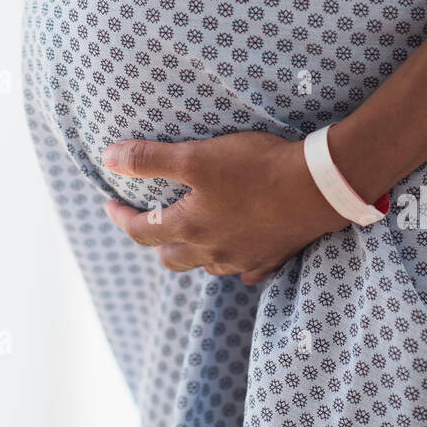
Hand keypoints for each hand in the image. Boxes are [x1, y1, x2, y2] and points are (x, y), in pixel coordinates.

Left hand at [101, 131, 350, 284]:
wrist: (319, 187)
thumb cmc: (255, 168)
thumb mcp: (195, 157)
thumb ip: (149, 159)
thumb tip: (107, 159)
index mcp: (189, 229)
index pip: (140, 232)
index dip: (120, 218)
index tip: (109, 204)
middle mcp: (212, 252)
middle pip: (171, 258)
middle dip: (154, 241)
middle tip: (150, 221)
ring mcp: (244, 259)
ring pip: (207, 265)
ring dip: (193, 252)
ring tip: (192, 231)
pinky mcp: (273, 257)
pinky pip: (245, 270)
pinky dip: (234, 260)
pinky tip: (237, 249)